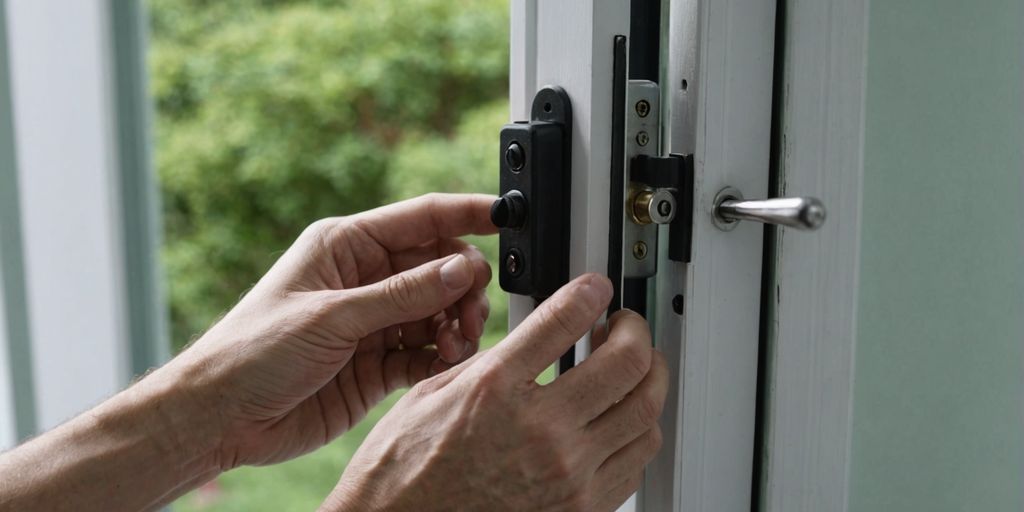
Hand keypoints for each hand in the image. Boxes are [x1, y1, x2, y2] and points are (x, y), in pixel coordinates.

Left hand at [170, 193, 496, 467]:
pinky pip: (427, 353)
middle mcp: (364, 279)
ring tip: (454, 346)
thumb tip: (463, 266)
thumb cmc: (252, 352)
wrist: (222, 418)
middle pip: (441, 267)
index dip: (467, 214)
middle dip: (464, 287)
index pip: (421, 218)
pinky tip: (444, 365)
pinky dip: (443, 358)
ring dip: (457, 326)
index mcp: (346, 246)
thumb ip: (404, 293)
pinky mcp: (378, 364)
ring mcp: (374, 322)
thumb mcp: (332, 315)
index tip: (508, 216)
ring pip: (440, 311)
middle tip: (468, 313)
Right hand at [322, 274, 668, 511]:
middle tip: (626, 326)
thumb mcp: (430, 397)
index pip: (564, 320)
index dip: (591, 292)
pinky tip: (620, 421)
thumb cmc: (402, 478)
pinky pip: (636, 463)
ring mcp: (566, 476)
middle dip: (636, 332)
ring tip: (634, 371)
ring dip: (648, 381)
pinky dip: (636, 433)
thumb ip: (489, 365)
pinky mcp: (581, 510)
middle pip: (627, 364)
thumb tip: (530, 344)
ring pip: (645, 414)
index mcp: (494, 391)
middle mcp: (538, 432)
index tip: (596, 288)